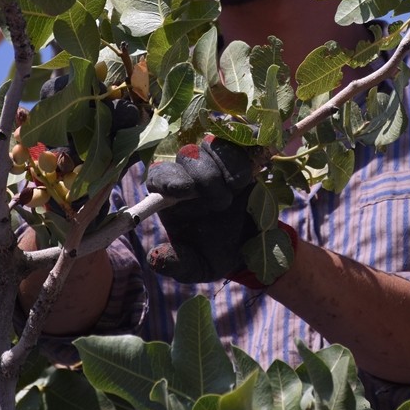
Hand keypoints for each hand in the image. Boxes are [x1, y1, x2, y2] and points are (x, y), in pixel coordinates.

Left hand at [145, 136, 256, 282]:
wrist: (253, 246)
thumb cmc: (217, 254)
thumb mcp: (197, 266)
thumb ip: (178, 264)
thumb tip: (156, 259)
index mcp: (172, 199)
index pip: (159, 176)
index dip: (168, 178)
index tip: (182, 190)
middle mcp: (189, 176)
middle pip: (186, 156)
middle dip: (204, 175)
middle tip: (221, 202)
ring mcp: (214, 164)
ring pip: (211, 146)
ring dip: (224, 167)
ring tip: (236, 191)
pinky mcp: (238, 158)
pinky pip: (236, 143)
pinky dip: (241, 158)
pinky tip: (247, 178)